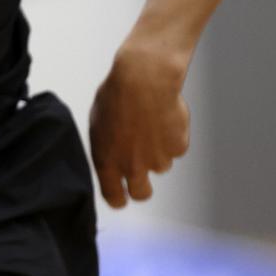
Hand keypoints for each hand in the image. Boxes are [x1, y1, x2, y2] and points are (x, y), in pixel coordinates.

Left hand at [89, 41, 190, 207]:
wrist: (143, 78)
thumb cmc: (117, 94)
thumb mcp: (98, 122)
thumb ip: (106, 148)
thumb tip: (112, 160)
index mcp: (107, 161)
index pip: (113, 197)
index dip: (118, 197)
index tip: (122, 196)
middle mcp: (132, 166)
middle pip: (141, 193)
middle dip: (141, 187)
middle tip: (142, 174)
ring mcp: (157, 160)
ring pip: (160, 164)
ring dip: (156, 150)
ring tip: (149, 121)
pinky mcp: (177, 148)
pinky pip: (175, 147)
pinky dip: (172, 136)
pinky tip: (163, 115)